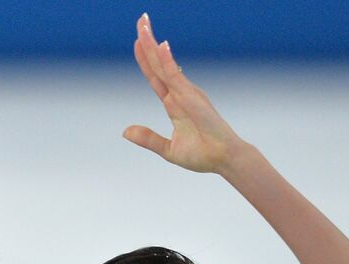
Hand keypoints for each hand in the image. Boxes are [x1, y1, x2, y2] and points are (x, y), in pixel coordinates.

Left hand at [122, 12, 246, 174]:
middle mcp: (181, 93)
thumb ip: (148, 139)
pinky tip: (160, 46)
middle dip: (148, 41)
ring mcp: (187, 93)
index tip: (137, 41)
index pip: (156, 76)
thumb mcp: (168, 149)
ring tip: (143, 25)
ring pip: (165, 64)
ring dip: (152, 44)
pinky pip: (176, 76)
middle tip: (141, 19)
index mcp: (174, 103)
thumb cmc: (202, 154)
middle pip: (159, 64)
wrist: (223, 160)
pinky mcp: (192, 98)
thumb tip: (125, 132)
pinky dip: (167, 61)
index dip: (145, 59)